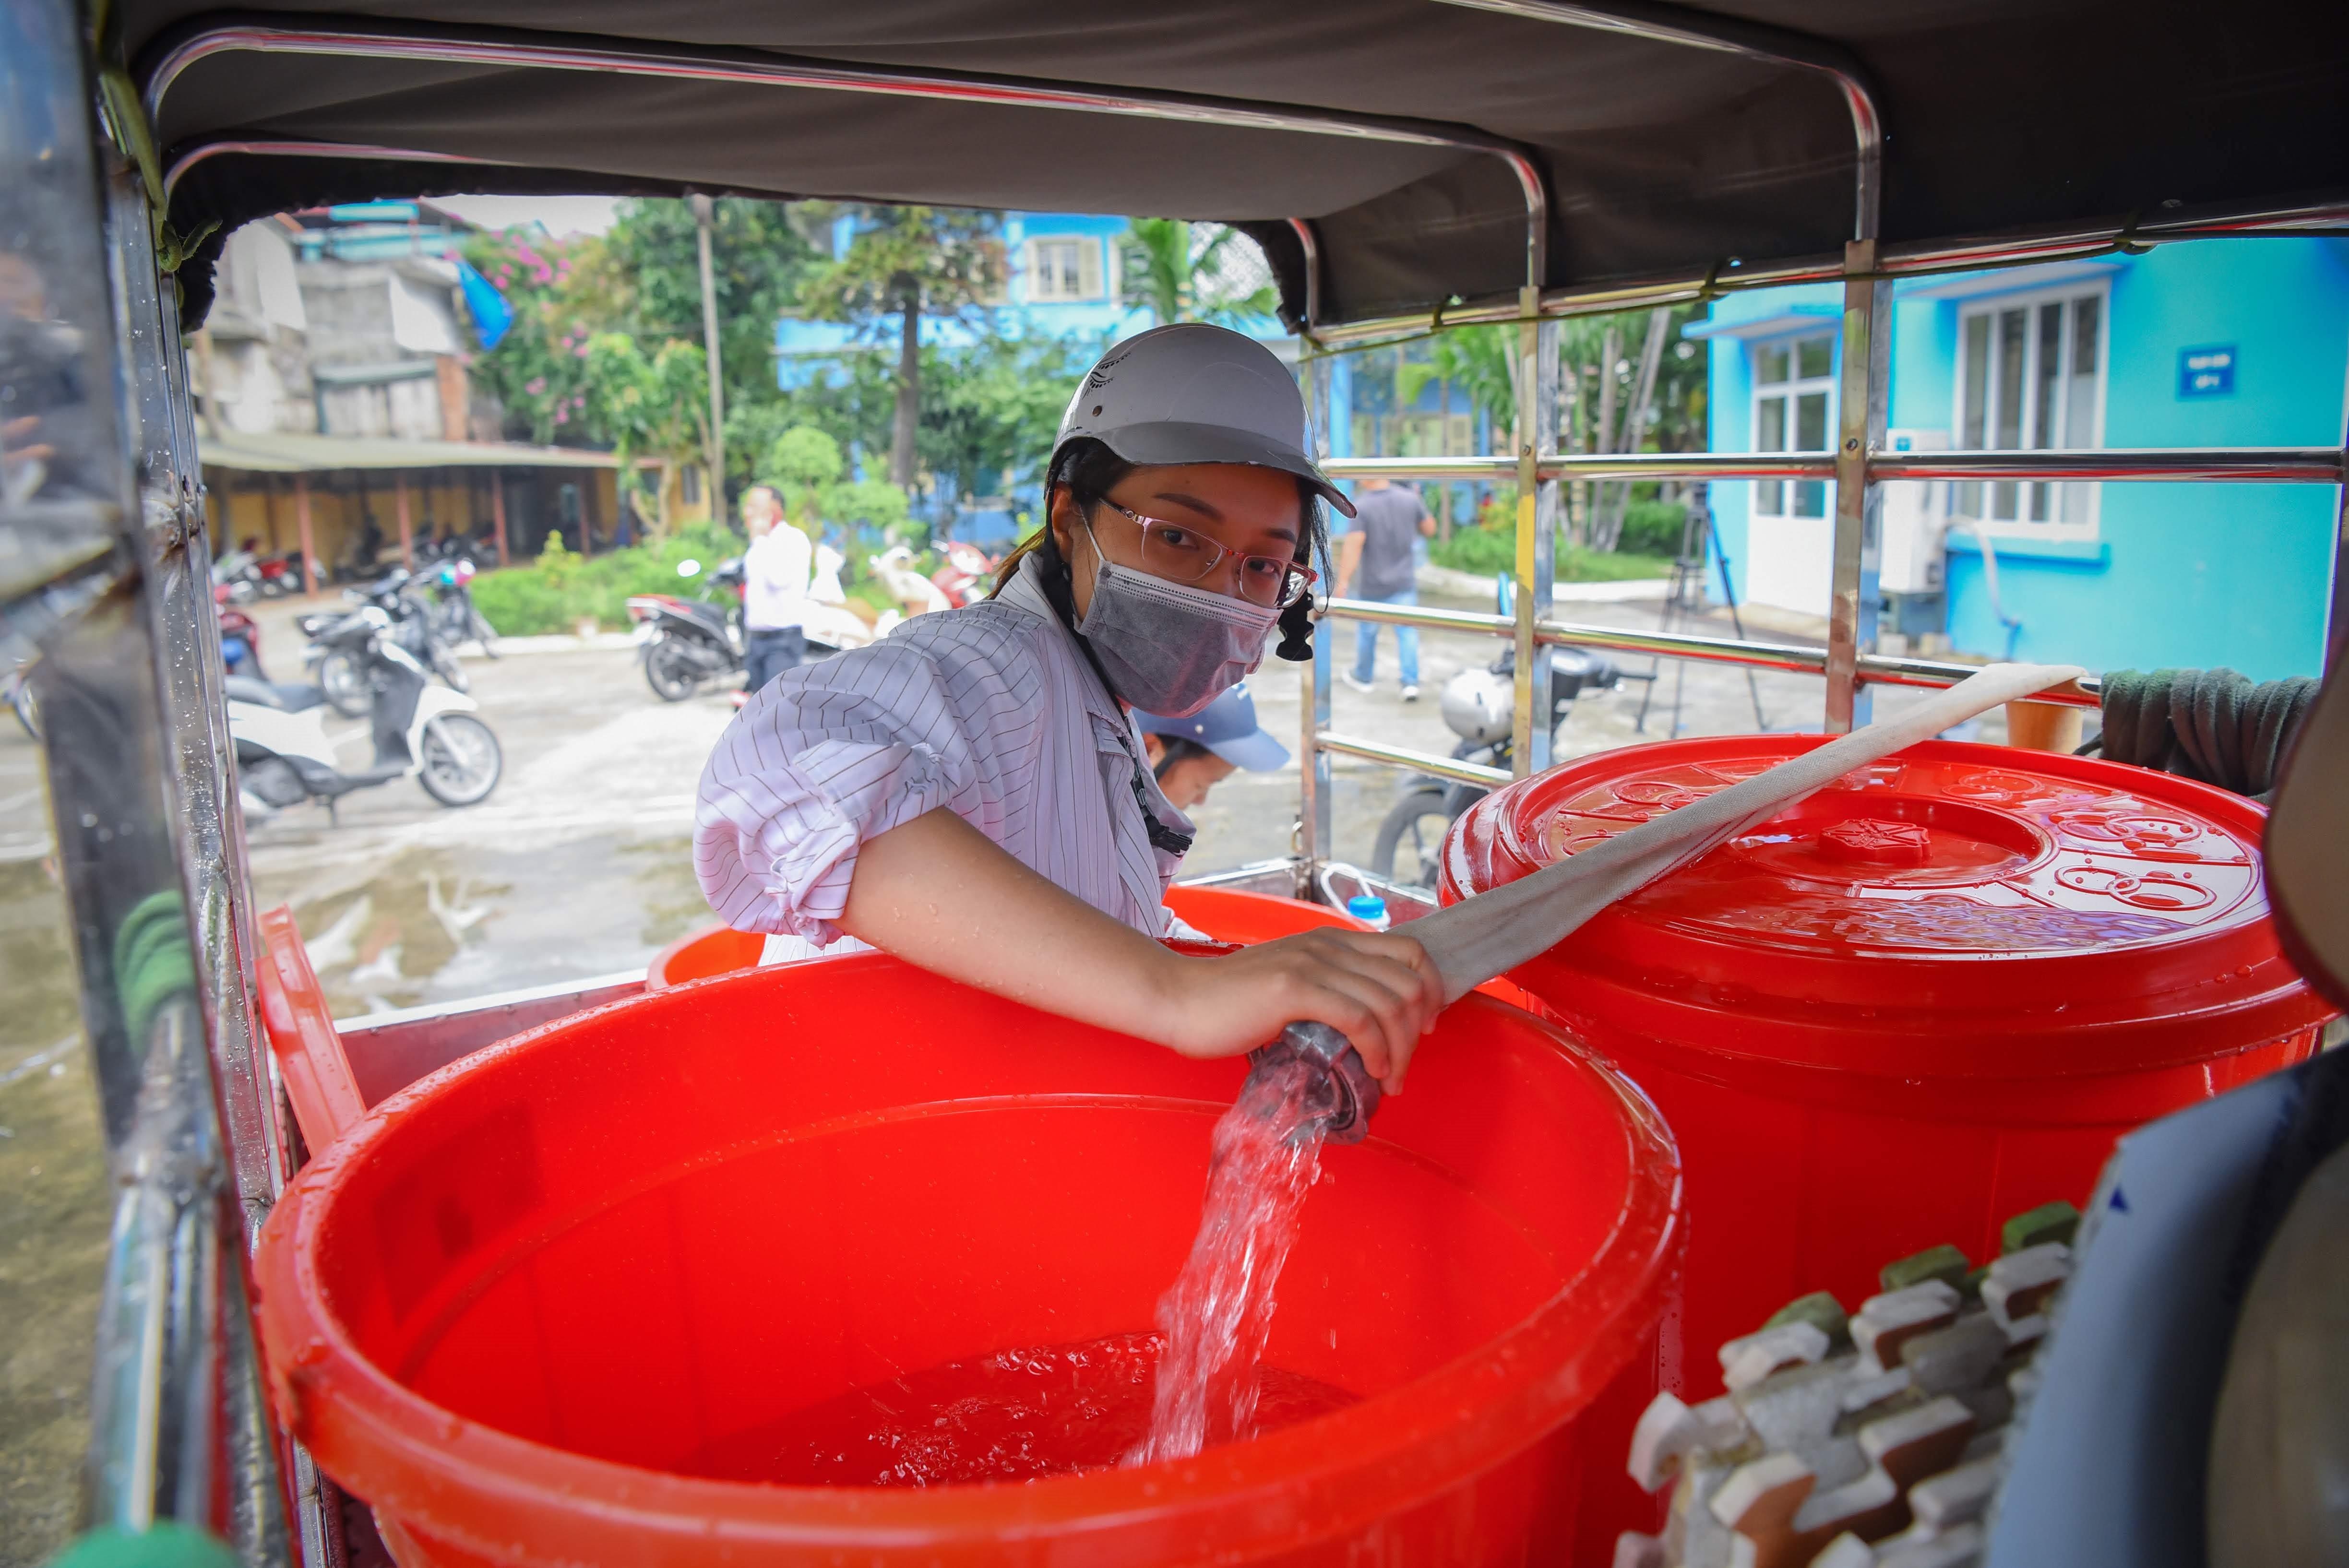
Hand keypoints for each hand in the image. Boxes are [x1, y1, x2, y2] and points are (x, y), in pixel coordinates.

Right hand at [1145, 927, 1445, 1093]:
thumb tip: (1362, 1026)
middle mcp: (1330, 945)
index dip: (1430, 989)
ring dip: (1402, 1049)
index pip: (1410, 950)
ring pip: (1390, 1003)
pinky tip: (1374, 1070)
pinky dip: (1378, 1049)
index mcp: (1332, 940)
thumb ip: (1325, 991)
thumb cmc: (1229, 1003)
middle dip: (1419, 1030)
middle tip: (1405, 1066)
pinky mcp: (1295, 989)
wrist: (1178, 999)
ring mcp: (1313, 963)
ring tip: (1391, 1078)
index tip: (1424, 1027)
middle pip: (1409, 980)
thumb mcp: (1289, 983)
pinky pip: (1360, 1019)